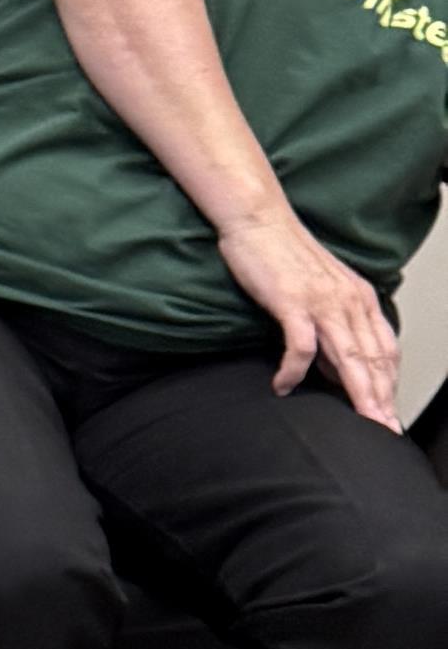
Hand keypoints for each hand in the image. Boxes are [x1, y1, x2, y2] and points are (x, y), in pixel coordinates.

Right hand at [211, 197, 400, 421]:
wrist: (259, 219)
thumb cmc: (285, 255)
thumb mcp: (322, 290)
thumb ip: (335, 326)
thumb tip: (337, 368)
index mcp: (359, 298)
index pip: (385, 349)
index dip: (390, 385)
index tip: (389, 414)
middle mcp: (348, 301)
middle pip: (373, 359)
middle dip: (381, 399)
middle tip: (385, 429)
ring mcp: (321, 301)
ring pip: (349, 357)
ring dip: (357, 393)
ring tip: (360, 421)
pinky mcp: (291, 301)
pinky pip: (300, 346)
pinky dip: (294, 370)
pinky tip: (283, 386)